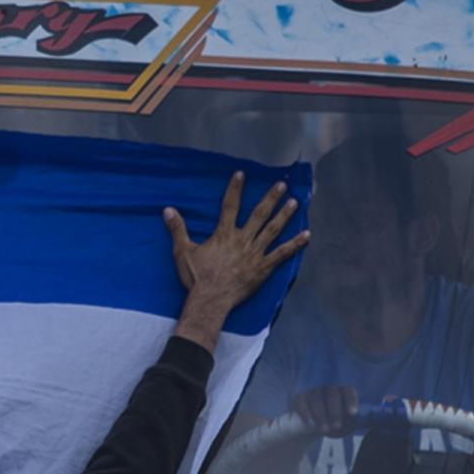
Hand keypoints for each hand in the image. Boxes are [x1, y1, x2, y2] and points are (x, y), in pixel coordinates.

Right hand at [165, 174, 309, 343]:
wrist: (210, 299)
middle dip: (271, 198)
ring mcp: (255, 253)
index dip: (235, 189)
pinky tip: (306, 235)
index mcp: (224, 234)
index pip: (229, 206)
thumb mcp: (183, 251)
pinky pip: (282, 254)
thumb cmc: (197, 277)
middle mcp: (242, 239)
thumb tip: (167, 210)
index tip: (241, 174)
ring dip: (284, 215)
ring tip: (295, 202)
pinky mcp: (263, 268)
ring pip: (273, 230)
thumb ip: (177, 229)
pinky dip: (295, 244)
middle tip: (281, 185)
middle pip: (259, 214)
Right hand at [290, 384, 359, 434]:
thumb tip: (351, 420)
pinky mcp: (299, 397)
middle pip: (332, 395)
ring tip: (324, 429)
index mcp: (342, 390)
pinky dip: (306, 413)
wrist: (311, 426)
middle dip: (335, 412)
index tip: (352, 413)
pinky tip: (310, 424)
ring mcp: (312, 391)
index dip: (350, 401)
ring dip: (321, 415)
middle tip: (337, 426)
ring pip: (316, 399)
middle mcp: (327, 387)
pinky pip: (302, 402)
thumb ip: (349, 421)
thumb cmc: (332, 423)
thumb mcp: (344, 424)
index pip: (348, 391)